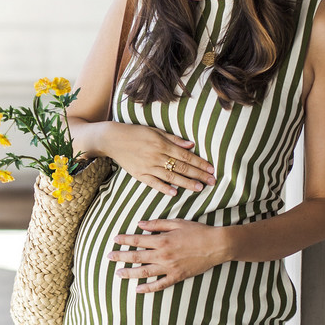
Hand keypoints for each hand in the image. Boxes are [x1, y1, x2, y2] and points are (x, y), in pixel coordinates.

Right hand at [101, 123, 215, 195]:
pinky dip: (164, 188)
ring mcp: (148, 166)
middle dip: (198, 175)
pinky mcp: (139, 174)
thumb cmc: (135, 133)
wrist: (113, 139)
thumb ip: (174, 139)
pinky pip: (153, 183)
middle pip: (182, 167)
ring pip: (171, 176)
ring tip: (199, 188)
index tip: (211, 169)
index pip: (186, 156)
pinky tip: (174, 193)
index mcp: (162, 144)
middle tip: (212, 182)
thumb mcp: (155, 131)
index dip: (200, 163)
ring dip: (186, 183)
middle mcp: (156, 156)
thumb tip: (191, 145)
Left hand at [108, 219, 229, 292]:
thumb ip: (157, 224)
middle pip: (136, 257)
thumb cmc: (198, 231)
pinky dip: (148, 288)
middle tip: (108, 257)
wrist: (217, 245)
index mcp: (162, 240)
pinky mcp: (177, 277)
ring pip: (144, 272)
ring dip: (129, 273)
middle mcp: (163, 255)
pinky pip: (160, 284)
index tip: (114, 240)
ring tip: (118, 274)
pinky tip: (138, 289)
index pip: (137, 240)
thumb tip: (140, 224)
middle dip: (121, 257)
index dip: (124, 240)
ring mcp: (169, 267)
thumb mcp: (177, 223)